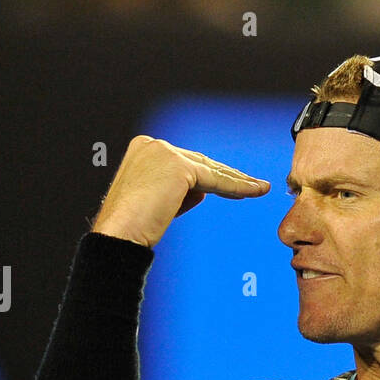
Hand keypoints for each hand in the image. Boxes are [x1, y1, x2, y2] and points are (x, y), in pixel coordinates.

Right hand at [91, 135, 269, 248]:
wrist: (120, 235)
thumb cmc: (134, 226)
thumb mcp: (157, 201)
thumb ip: (179, 190)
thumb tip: (204, 190)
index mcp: (144, 148)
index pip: (185, 160)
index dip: (210, 174)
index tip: (233, 184)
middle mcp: (153, 144)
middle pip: (200, 161)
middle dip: (228, 175)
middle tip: (253, 185)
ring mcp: (165, 153)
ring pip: (210, 170)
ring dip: (237, 181)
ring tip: (259, 188)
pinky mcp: (179, 167)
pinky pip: (215, 180)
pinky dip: (237, 188)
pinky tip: (255, 191)